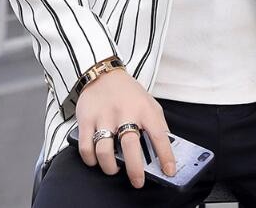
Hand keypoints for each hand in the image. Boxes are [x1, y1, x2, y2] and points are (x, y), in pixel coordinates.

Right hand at [75, 69, 175, 188]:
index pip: (159, 134)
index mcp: (144, 109)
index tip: (169, 171)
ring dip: (110, 167)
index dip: (165, 155)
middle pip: (130, 146)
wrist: (103, 73)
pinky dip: (91, 160)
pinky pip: (86, 147)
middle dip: (135, 169)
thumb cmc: (129, 93)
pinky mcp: (87, 119)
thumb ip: (157, 125)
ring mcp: (104, 116)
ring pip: (105, 151)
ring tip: (115, 169)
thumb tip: (167, 149)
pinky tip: (97, 159)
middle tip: (138, 181)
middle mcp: (125, 112)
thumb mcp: (149, 103)